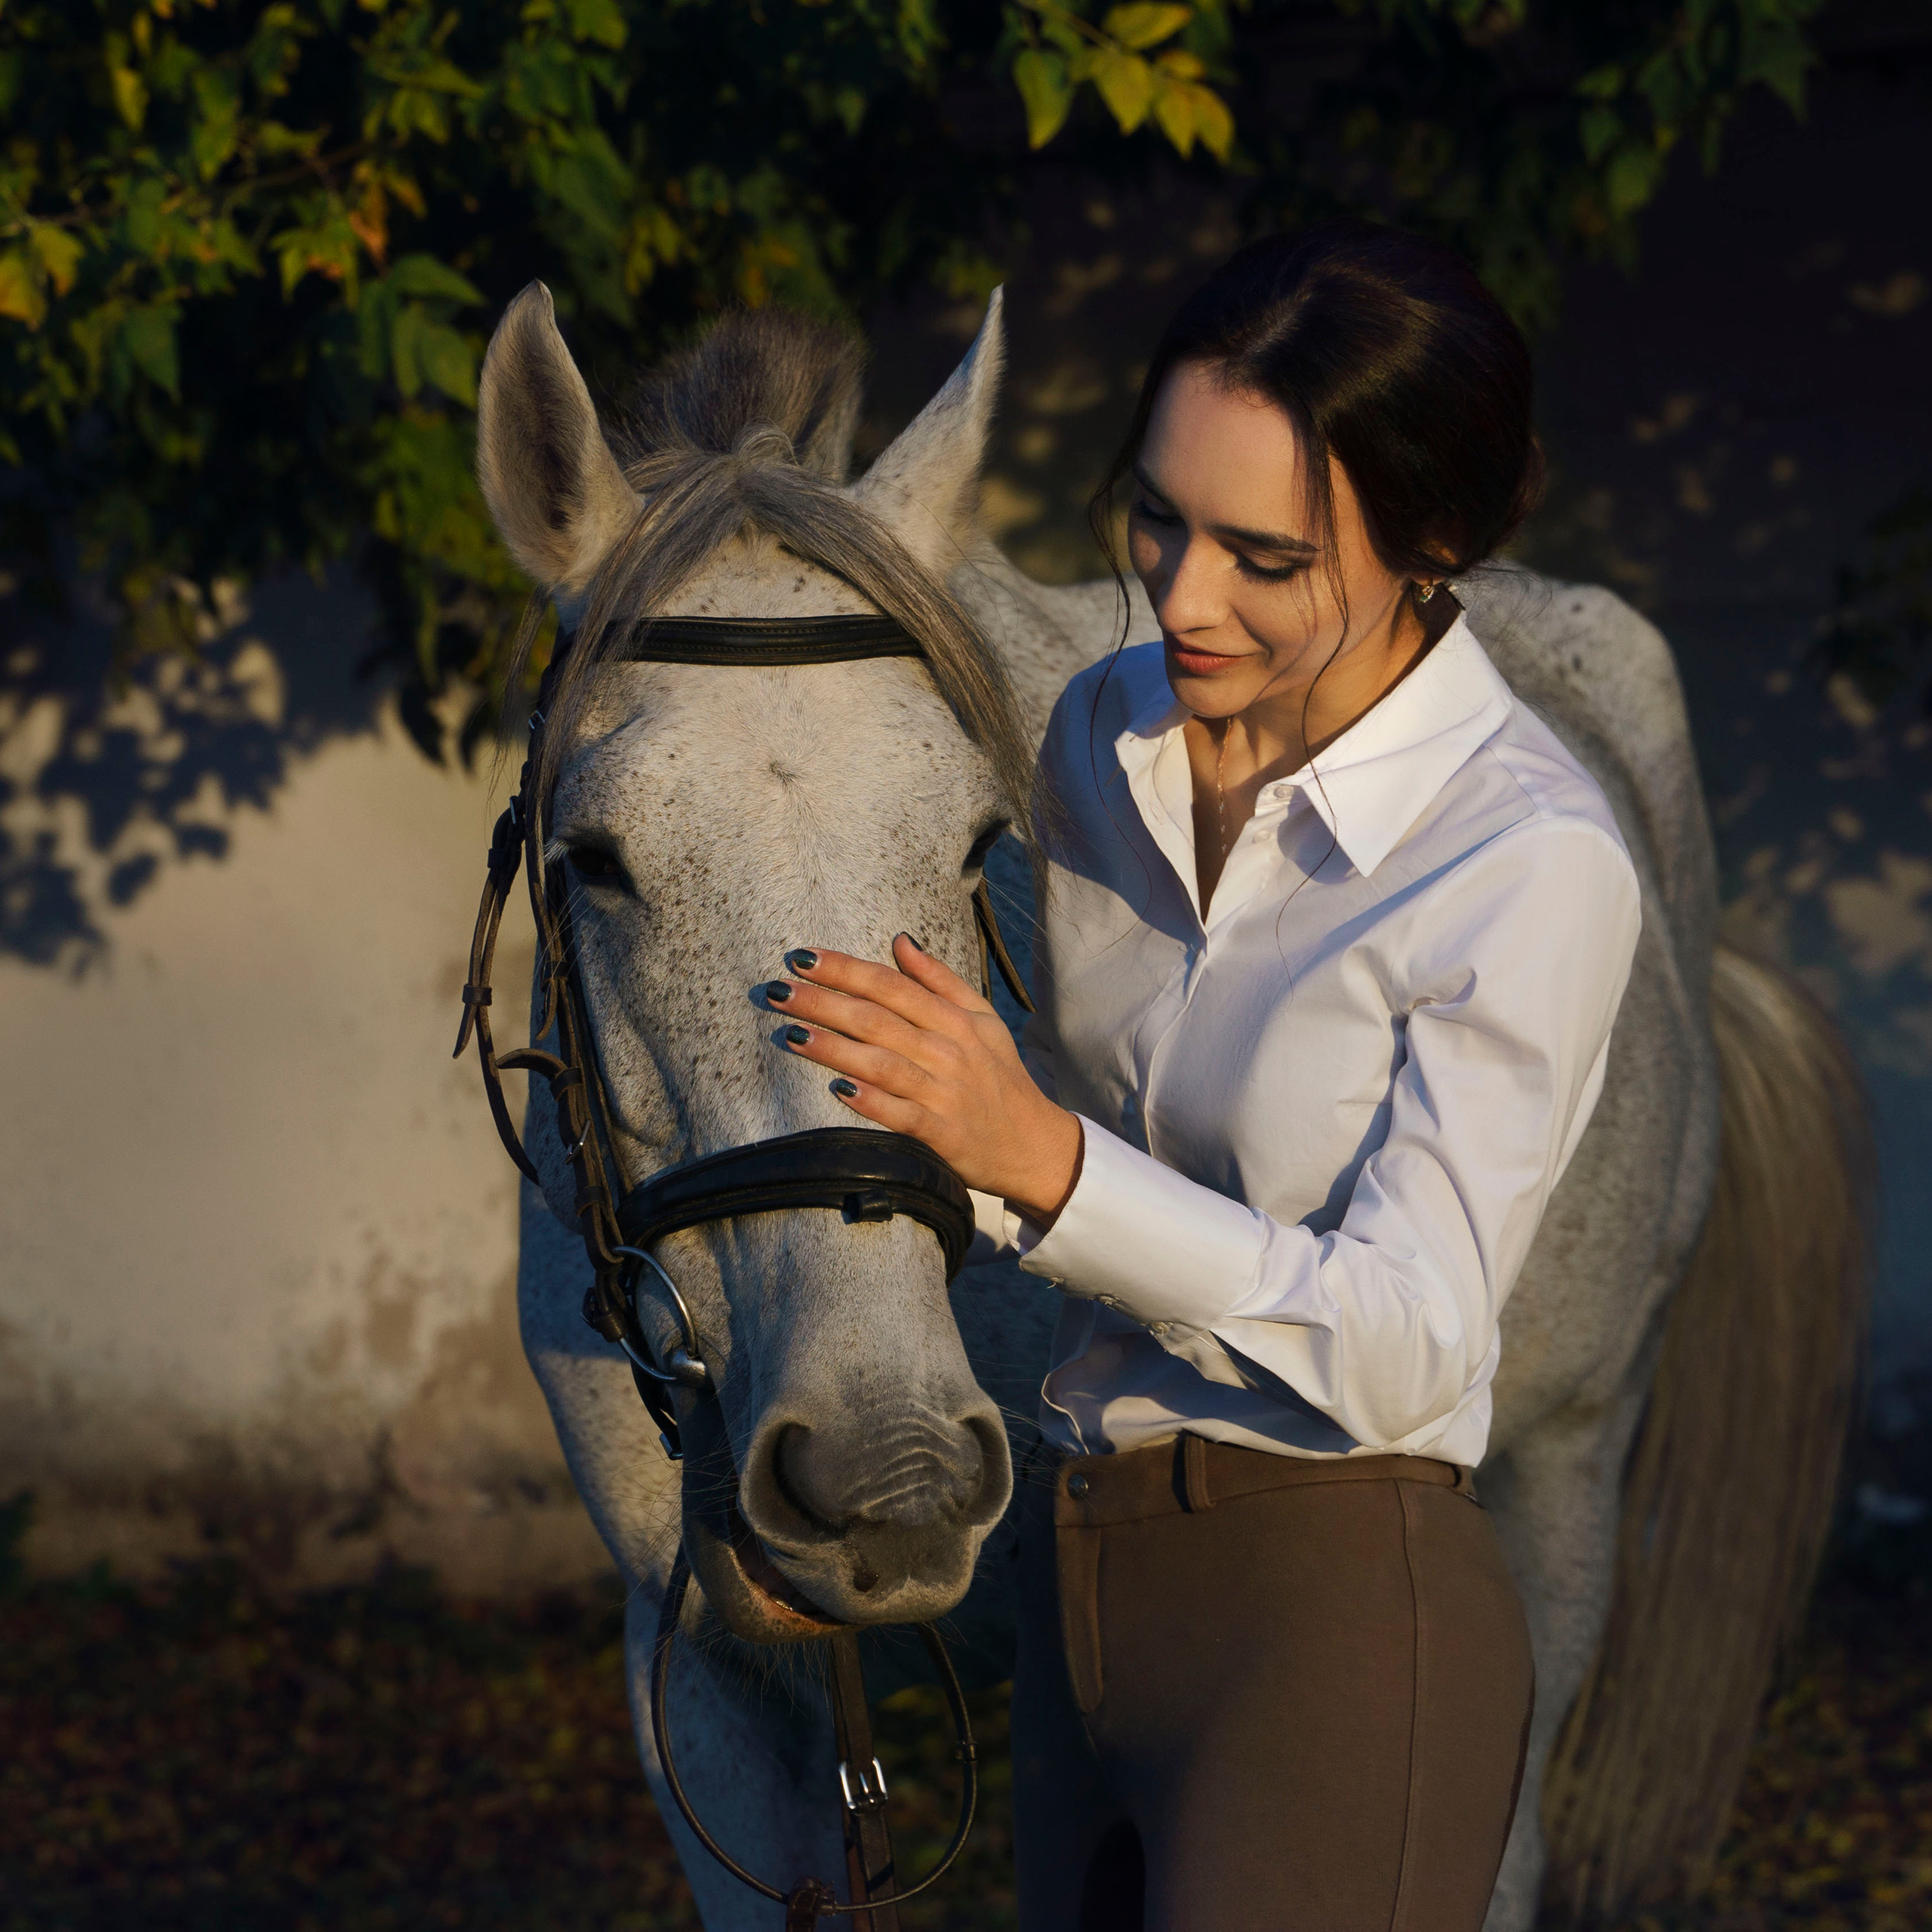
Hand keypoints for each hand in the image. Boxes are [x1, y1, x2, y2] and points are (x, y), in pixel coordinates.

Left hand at [764, 935, 1081, 1226]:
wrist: (1032, 1145)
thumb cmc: (999, 1077)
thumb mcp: (982, 1020)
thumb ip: (939, 980)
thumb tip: (900, 941)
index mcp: (955, 1020)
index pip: (892, 985)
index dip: (846, 970)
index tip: (803, 958)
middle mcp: (948, 1052)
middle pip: (877, 1019)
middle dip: (824, 1002)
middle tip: (777, 990)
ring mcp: (944, 1093)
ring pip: (881, 1063)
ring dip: (834, 1048)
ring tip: (790, 1033)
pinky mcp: (941, 1134)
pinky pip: (900, 1114)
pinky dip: (870, 1100)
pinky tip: (837, 1088)